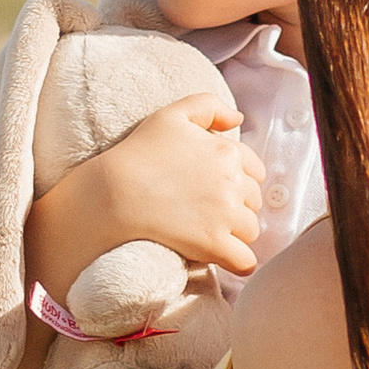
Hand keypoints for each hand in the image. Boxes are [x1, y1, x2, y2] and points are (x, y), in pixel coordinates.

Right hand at [28, 96, 264, 311]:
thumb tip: (239, 119)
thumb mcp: (171, 116)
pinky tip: (221, 259)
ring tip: (206, 233)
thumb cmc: (137, 154)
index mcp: (227, 152)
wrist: (112, 194)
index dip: (238, 184)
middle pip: (253, 203)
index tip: (214, 191)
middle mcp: (233, 182)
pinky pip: (245, 261)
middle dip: (236, 209)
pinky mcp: (214, 244)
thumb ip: (209, 106)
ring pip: (251, 231)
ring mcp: (225, 214)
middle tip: (205, 214)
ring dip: (234, 235)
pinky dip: (237, 262)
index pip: (255, 173)